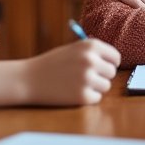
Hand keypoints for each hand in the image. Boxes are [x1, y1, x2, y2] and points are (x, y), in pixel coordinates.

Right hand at [0, 39, 119, 106]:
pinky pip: (96, 98)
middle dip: (101, 76)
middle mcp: (91, 60)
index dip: (109, 63)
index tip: (102, 67)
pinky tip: (72, 92)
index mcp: (91, 45)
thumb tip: (115, 61)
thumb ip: (93, 52)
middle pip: (112, 73)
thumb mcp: (73, 49)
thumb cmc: (52, 63)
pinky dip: (87, 97)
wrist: (29, 79)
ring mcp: (87, 79)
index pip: (115, 57)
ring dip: (95, 87)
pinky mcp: (83, 96)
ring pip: (105, 86)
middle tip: (83, 76)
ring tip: (76, 83)